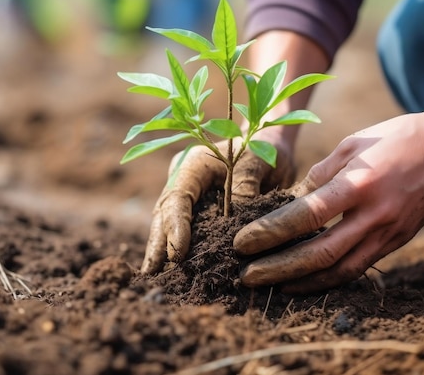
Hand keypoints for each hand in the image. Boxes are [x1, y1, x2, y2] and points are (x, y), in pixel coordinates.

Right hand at [141, 136, 295, 273]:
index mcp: (194, 164)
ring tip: (154, 278)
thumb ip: (243, 190)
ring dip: (162, 250)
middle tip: (152, 274)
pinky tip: (173, 272)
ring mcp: (188, 195)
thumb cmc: (266, 149)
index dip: (175, 226)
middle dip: (158, 244)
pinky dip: (178, 250)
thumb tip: (235, 229)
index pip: (177, 197)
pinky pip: (186, 230)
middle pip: (164, 214)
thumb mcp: (257, 163)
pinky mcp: (199, 209)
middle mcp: (185, 180)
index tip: (177, 253)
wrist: (272, 145)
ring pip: (168, 224)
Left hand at [234, 110, 423, 292]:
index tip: (242, 243)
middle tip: (247, 277)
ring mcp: (389, 232)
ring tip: (272, 286)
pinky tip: (308, 280)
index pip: (305, 216)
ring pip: (340, 270)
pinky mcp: (398, 241)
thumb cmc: (399, 136)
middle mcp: (374, 214)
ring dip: (302, 282)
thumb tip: (294, 199)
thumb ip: (321, 173)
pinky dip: (331, 278)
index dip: (270, 233)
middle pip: (319, 253)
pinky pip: (359, 267)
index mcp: (358, 183)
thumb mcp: (353, 143)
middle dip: (278, 269)